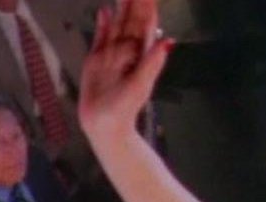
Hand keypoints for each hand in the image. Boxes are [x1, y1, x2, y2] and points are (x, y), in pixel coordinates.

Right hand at [79, 0, 173, 139]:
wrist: (104, 125)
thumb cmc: (125, 108)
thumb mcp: (141, 84)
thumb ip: (153, 62)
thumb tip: (168, 41)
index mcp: (142, 56)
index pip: (146, 25)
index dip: (148, 7)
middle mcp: (128, 52)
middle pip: (132, 21)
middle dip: (135, 2)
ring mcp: (111, 55)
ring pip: (117, 25)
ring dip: (121, 8)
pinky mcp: (96, 60)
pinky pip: (101, 37)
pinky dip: (102, 24)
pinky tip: (104, 11)